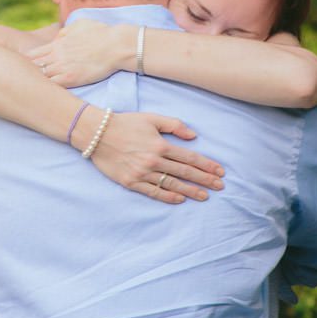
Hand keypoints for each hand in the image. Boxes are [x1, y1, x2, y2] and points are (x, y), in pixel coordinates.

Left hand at [27, 19, 126, 86]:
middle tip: (29, 79)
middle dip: (31, 73)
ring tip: (38, 88)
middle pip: (34, 67)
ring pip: (42, 78)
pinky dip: (50, 88)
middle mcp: (57, 56)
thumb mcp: (78, 25)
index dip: (29, 62)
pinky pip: (53, 86)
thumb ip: (64, 32)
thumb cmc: (101, 33)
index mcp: (57, 44)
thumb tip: (56, 39)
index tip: (28, 67)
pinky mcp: (72, 79)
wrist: (116, 46)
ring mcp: (63, 68)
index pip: (33, 55)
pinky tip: (50, 91)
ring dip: (40, 82)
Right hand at [87, 111, 224, 204]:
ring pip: (172, 184)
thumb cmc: (124, 123)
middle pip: (184, 172)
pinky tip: (180, 199)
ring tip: (204, 196)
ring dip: (190, 191)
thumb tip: (193, 136)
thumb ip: (174, 125)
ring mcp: (142, 173)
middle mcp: (153, 161)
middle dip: (204, 180)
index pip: (189, 157)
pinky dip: (168, 196)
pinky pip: (153, 192)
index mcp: (160, 144)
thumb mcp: (151, 118)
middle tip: (220, 187)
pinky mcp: (131, 182)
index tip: (220, 172)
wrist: (96, 133)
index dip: (207, 165)